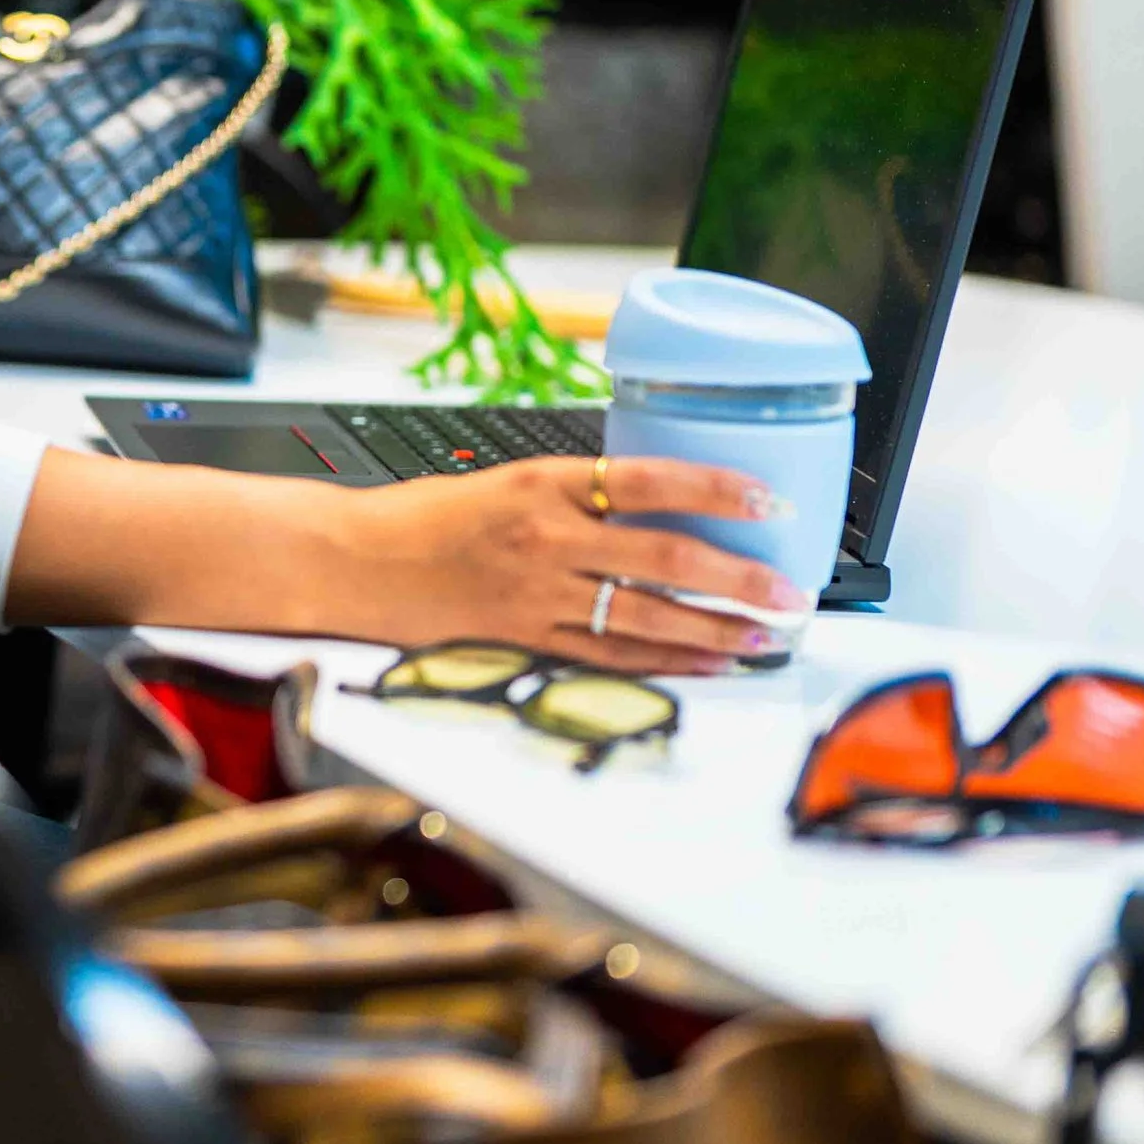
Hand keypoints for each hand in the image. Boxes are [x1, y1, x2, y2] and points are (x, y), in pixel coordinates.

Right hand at [317, 453, 806, 673]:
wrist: (355, 560)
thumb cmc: (423, 518)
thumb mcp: (504, 480)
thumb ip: (573, 494)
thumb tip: (650, 502)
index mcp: (542, 484)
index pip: (648, 479)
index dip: (714, 488)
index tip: (766, 500)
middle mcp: (547, 538)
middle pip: (664, 557)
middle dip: (737, 576)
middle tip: (788, 590)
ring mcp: (537, 594)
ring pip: (647, 615)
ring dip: (715, 628)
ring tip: (765, 635)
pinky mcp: (525, 638)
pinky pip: (610, 655)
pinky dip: (666, 662)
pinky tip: (708, 664)